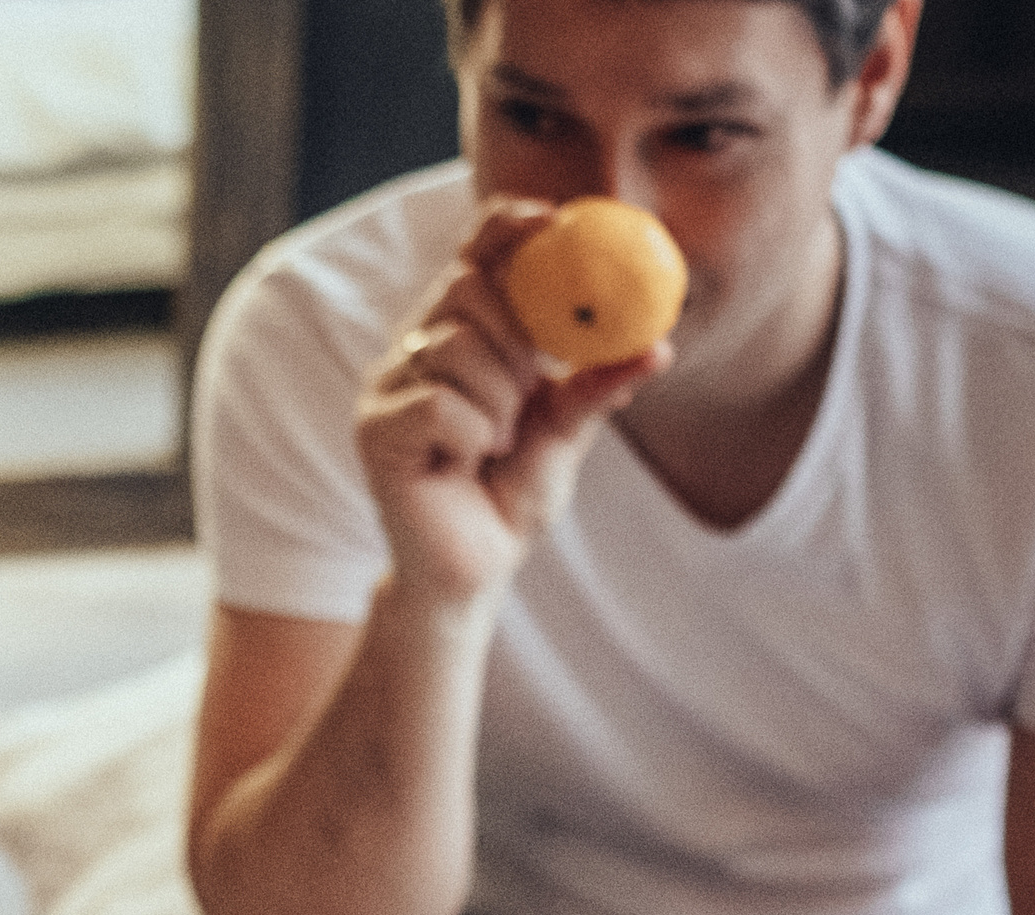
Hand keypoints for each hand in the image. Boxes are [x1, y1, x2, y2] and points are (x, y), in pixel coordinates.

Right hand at [357, 199, 668, 606]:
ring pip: (454, 346)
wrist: (469, 573)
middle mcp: (413, 349)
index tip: (552, 221)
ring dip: (500, 399)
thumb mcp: (565, 433)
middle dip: (518, 336)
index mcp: (457, 332)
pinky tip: (469, 461)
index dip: (508, 225)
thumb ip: (596, 386)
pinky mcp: (376, 431)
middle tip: (531, 388)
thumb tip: (657, 345)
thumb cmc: (507, 497)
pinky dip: (473, 433)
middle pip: (464, 286)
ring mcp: (387, 388)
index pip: (473, 251)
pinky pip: (438, 403)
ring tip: (497, 441)